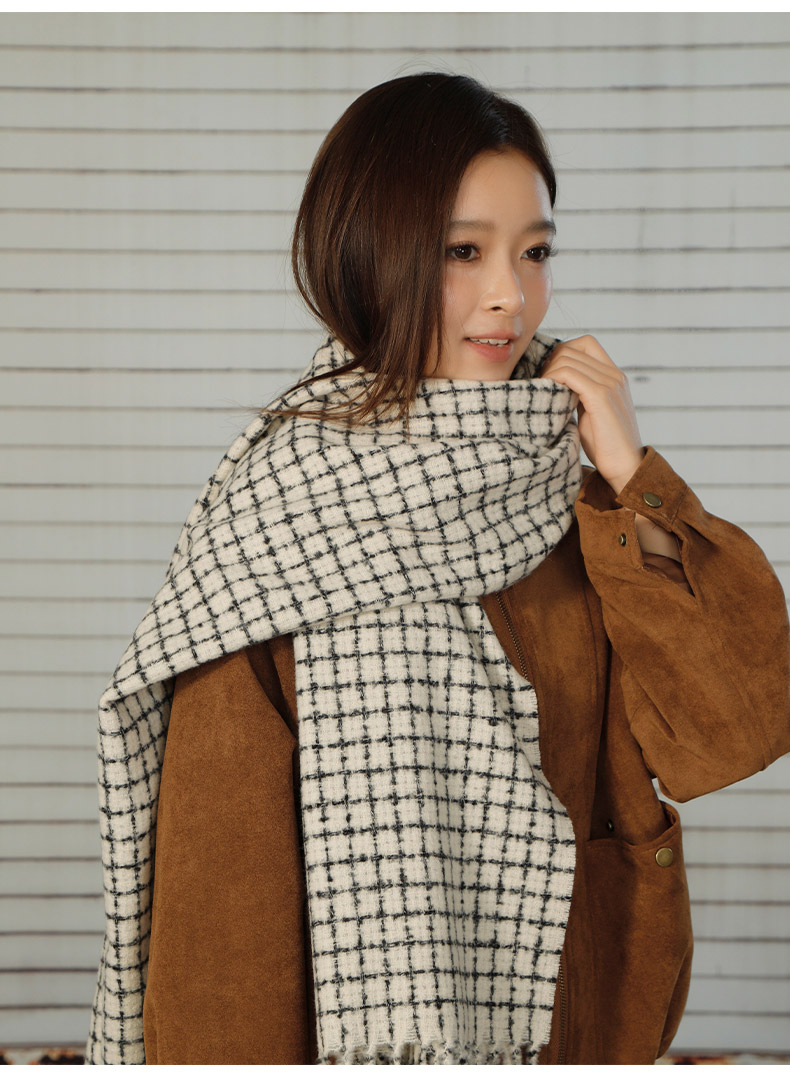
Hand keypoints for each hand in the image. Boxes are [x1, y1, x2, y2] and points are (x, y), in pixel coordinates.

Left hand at [539, 334, 644, 494]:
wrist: (625, 466)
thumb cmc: (604, 445)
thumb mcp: (590, 412)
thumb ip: (579, 394)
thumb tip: (555, 383)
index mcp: (614, 376)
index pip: (586, 343)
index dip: (563, 352)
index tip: (549, 374)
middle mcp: (614, 375)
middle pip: (574, 347)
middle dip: (551, 362)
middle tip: (541, 384)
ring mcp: (609, 383)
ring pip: (568, 358)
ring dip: (549, 372)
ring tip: (543, 392)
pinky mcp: (601, 396)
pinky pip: (569, 373)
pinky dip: (553, 379)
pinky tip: (548, 396)